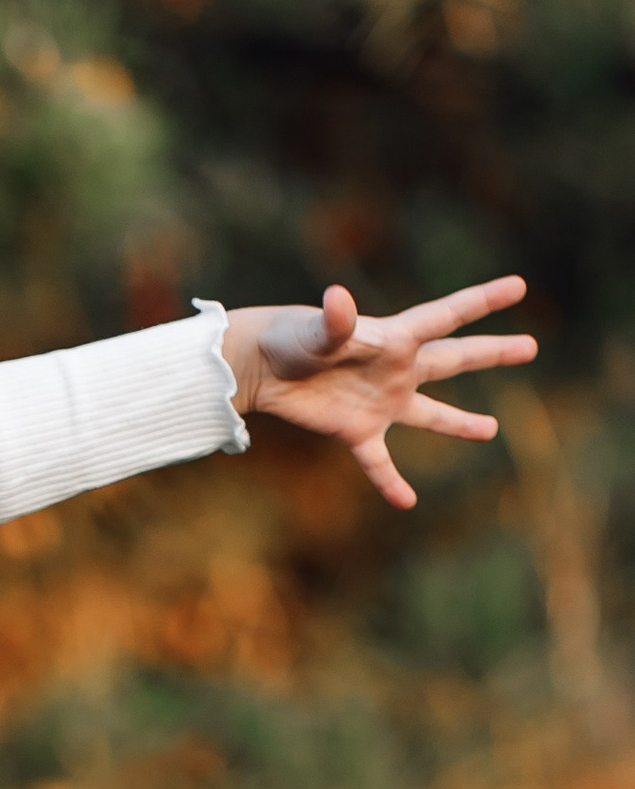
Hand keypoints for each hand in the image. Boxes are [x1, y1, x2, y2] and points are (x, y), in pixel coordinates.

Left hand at [224, 277, 536, 511]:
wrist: (259, 367)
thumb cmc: (289, 338)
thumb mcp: (315, 330)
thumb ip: (335, 321)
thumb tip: (338, 300)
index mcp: (395, 338)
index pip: (448, 316)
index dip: (483, 300)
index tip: (518, 286)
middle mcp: (396, 369)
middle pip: (453, 360)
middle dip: (492, 352)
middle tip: (530, 347)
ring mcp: (380, 402)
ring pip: (430, 414)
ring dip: (460, 423)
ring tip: (491, 430)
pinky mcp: (356, 431)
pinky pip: (379, 463)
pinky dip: (391, 482)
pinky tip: (406, 502)